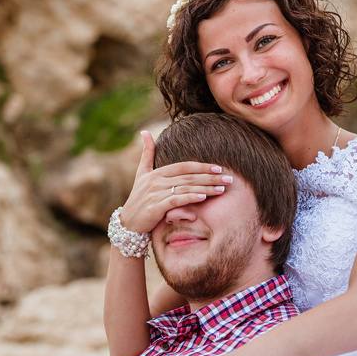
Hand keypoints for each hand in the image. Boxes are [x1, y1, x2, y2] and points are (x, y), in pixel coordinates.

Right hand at [118, 130, 232, 234]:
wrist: (127, 223)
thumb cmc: (138, 198)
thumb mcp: (141, 174)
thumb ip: (147, 153)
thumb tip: (144, 132)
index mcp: (157, 172)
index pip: (184, 166)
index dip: (202, 166)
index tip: (219, 168)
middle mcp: (156, 181)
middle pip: (189, 177)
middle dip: (210, 177)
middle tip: (229, 178)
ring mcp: (155, 194)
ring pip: (186, 188)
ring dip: (206, 188)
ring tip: (222, 189)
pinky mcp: (155, 208)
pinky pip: (176, 200)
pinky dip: (190, 197)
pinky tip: (203, 197)